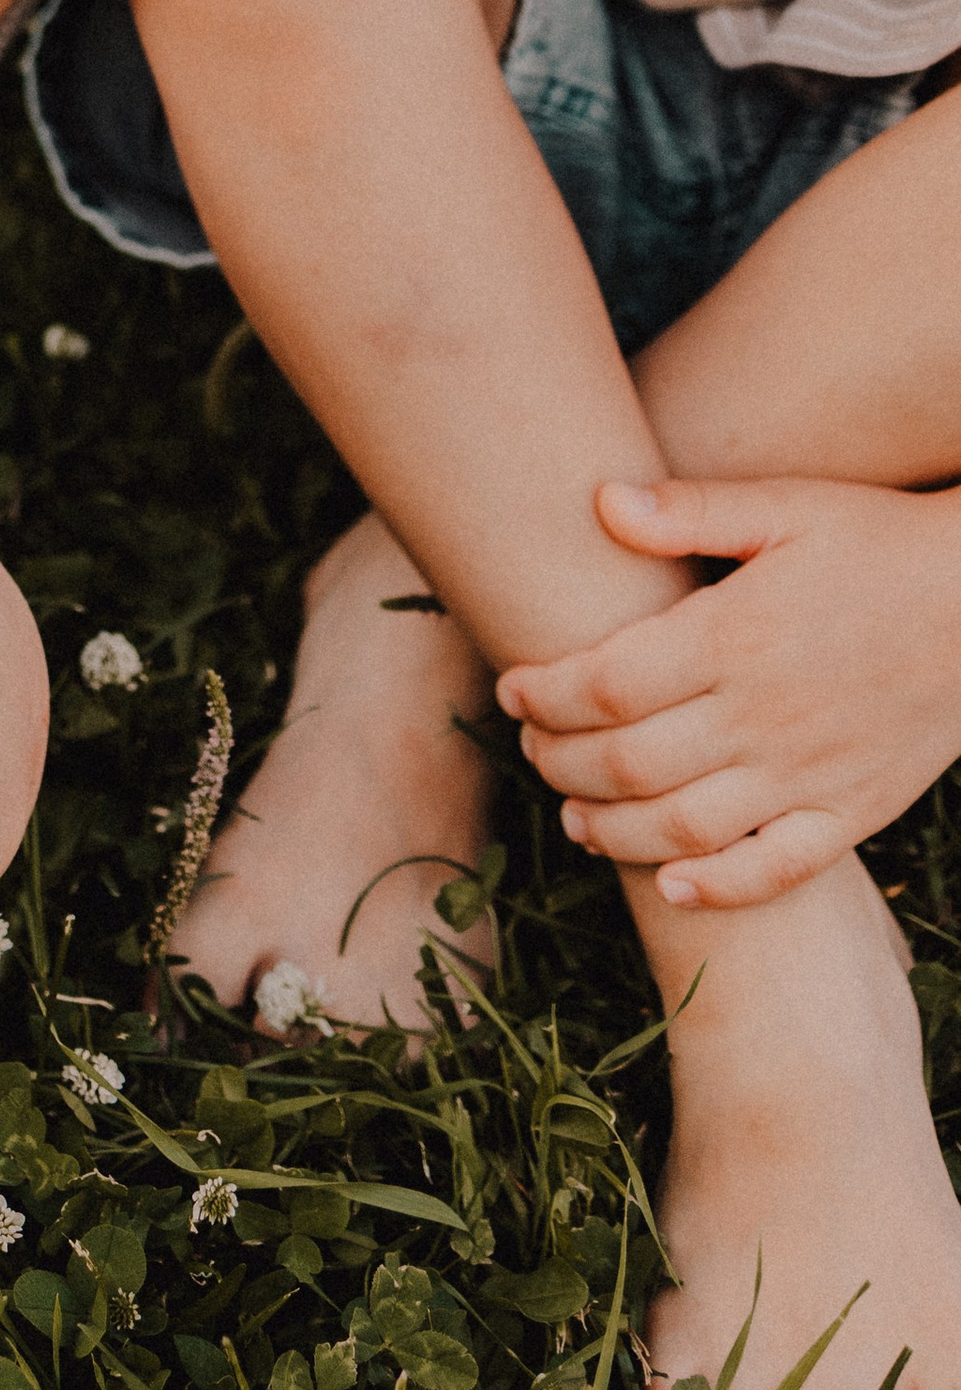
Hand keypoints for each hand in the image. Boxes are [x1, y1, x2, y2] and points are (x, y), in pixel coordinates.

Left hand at [496, 475, 960, 907]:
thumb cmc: (877, 541)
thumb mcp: (787, 507)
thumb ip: (692, 511)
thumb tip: (601, 501)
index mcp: (737, 635)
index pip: (607, 684)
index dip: (544, 694)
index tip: (511, 690)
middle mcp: (766, 714)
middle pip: (630, 763)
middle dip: (561, 762)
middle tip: (531, 749)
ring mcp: (811, 772)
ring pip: (685, 828)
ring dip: (612, 830)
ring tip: (573, 816)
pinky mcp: (854, 811)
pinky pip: (777, 869)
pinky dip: (717, 888)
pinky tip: (670, 885)